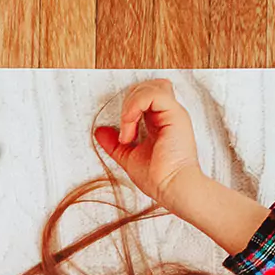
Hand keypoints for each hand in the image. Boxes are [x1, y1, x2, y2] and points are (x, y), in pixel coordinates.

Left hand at [94, 78, 202, 209]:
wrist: (171, 188)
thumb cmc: (157, 178)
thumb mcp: (129, 157)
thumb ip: (115, 144)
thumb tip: (99, 131)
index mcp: (160, 122)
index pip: (145, 97)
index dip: (129, 107)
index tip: (123, 136)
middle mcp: (168, 114)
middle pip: (146, 87)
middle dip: (128, 104)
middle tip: (125, 133)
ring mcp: (173, 112)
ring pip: (149, 86)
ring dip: (131, 105)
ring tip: (127, 131)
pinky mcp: (175, 114)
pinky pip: (153, 93)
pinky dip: (135, 105)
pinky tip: (130, 125)